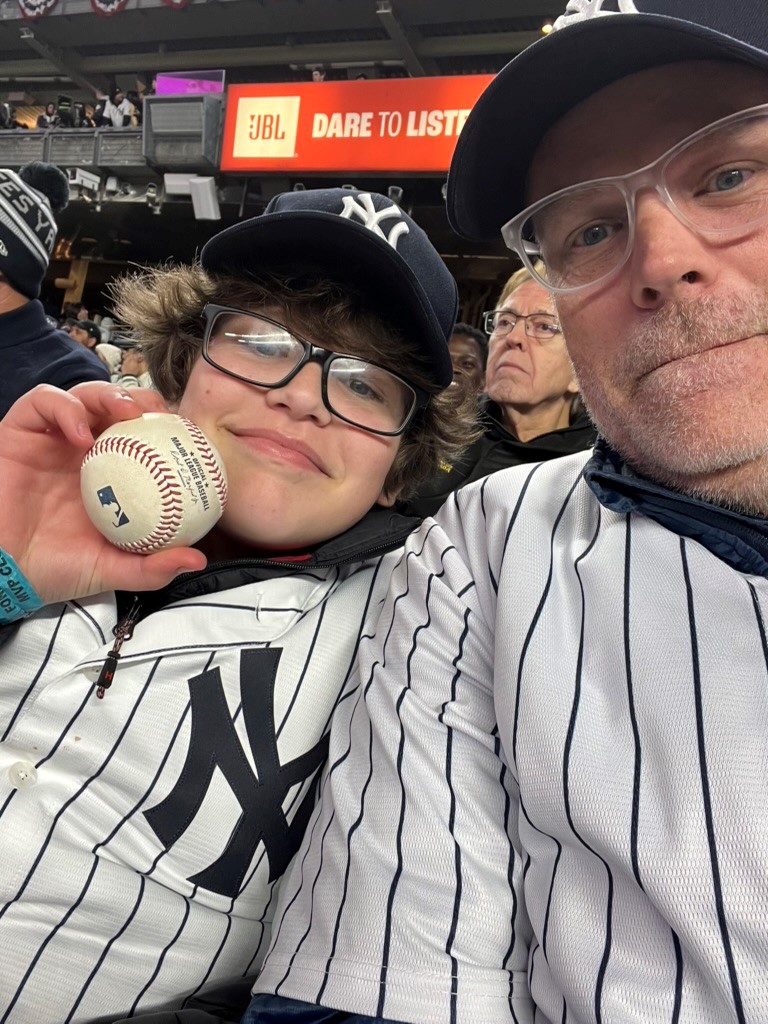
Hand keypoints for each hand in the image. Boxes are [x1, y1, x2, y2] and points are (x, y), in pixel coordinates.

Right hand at [0, 383, 206, 606]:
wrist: (3, 571)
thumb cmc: (53, 568)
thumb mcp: (111, 569)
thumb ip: (151, 567)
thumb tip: (196, 559)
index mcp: (109, 475)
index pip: (141, 437)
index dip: (164, 429)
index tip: (189, 435)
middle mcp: (82, 452)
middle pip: (116, 408)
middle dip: (143, 401)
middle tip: (162, 415)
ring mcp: (51, 439)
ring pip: (84, 396)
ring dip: (109, 395)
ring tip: (128, 413)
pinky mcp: (20, 431)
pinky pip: (42, 402)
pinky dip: (66, 408)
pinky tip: (82, 433)